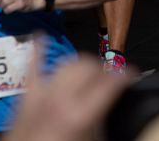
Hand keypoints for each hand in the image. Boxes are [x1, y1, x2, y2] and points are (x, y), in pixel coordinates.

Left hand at [2, 44, 131, 140]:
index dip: (126, 75)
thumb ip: (100, 122)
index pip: (111, 81)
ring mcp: (42, 95)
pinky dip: (38, 51)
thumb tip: (109, 106)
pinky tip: (41, 37)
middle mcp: (61, 100)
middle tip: (109, 78)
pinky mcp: (26, 97)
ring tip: (88, 73)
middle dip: (103, 69)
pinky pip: (32, 68)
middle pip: (89, 67)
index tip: (132, 74)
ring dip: (81, 65)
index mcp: (80, 114)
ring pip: (67, 64)